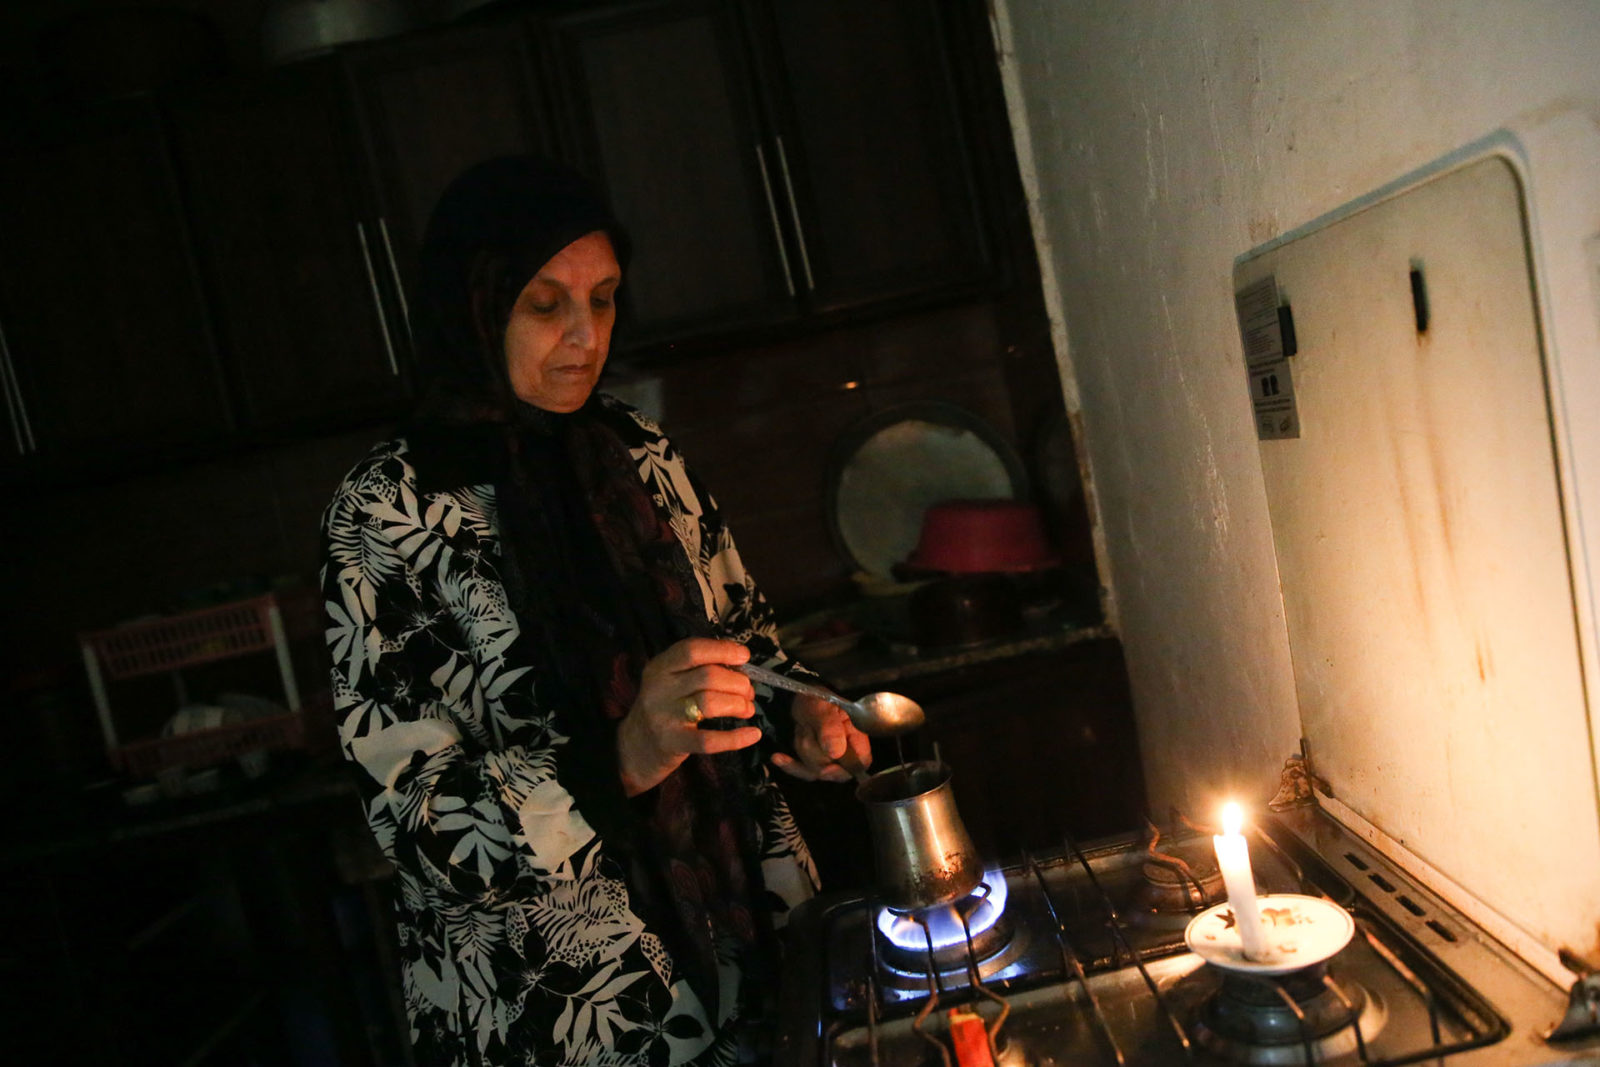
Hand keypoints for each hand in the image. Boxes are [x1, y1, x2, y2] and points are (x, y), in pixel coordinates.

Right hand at [616, 638, 762, 795]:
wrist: (633, 749)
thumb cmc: (663, 709)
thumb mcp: (670, 682)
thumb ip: (698, 669)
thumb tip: (740, 667)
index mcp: (660, 667)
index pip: (692, 650)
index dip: (722, 650)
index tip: (744, 656)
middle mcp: (659, 688)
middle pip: (708, 676)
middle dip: (738, 683)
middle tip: (748, 692)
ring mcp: (664, 716)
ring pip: (710, 703)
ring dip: (738, 704)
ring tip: (747, 709)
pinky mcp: (672, 743)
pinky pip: (709, 740)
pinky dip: (736, 738)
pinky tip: (753, 734)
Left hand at [771, 693, 871, 782]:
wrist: (797, 698)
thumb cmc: (814, 699)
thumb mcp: (821, 708)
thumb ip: (830, 729)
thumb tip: (836, 753)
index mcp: (856, 735)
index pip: (862, 762)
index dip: (847, 765)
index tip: (830, 759)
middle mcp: (846, 750)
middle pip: (836, 770)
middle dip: (816, 752)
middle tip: (808, 730)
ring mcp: (829, 759)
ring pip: (816, 771)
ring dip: (803, 749)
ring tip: (801, 729)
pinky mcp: (813, 763)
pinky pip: (803, 772)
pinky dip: (790, 765)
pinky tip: (778, 758)